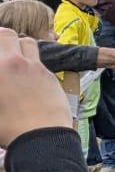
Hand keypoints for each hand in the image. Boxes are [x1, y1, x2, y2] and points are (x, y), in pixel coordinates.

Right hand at [0, 30, 79, 148]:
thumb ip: (1, 86)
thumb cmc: (8, 127)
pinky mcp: (53, 78)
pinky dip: (33, 65)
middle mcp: (18, 62)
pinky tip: (29, 80)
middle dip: (2, 38)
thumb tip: (3, 86)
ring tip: (13, 60)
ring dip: (20, 46)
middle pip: (9, 35)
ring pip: (29, 44)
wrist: (42, 137)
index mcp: (1, 67)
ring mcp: (38, 68)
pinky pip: (41, 63)